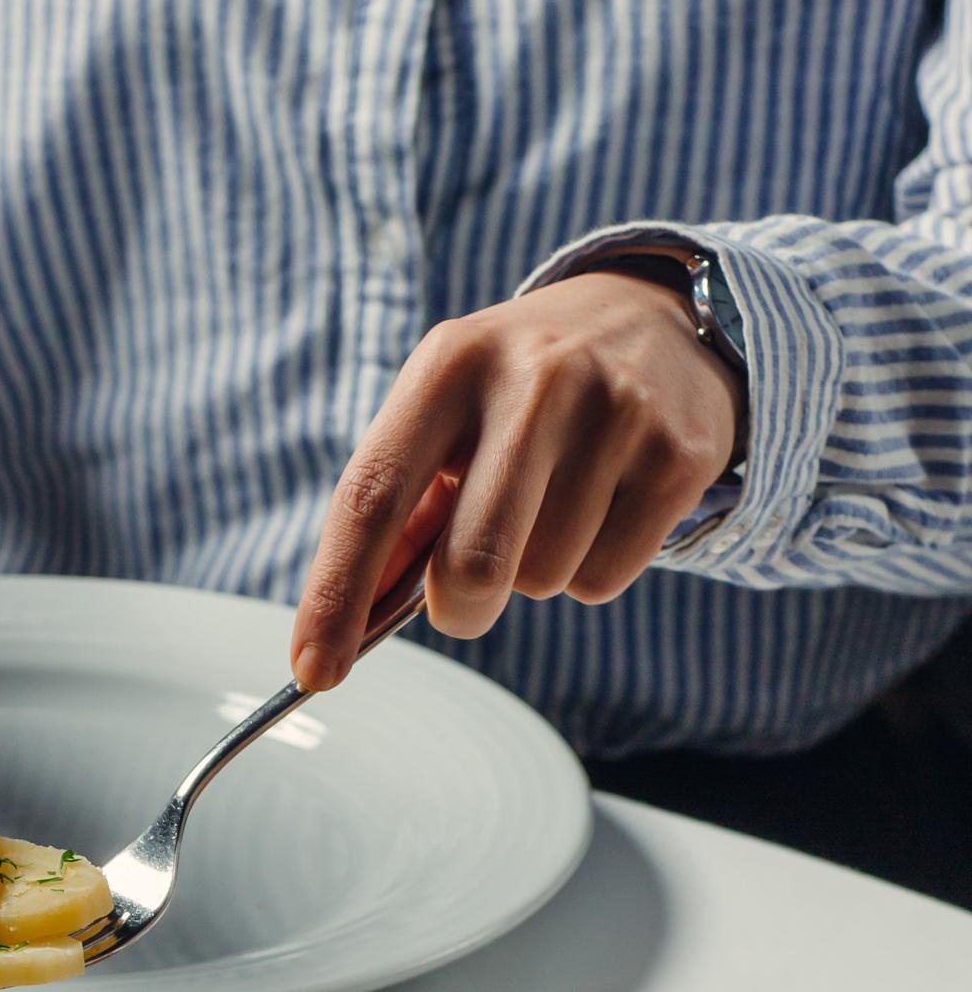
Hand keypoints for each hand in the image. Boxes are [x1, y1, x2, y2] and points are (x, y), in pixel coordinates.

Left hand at [291, 271, 745, 688]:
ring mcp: (616, 410)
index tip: (313, 671)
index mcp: (448, 365)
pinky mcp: (678, 454)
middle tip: (466, 593)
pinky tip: (602, 507)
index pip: (373, 497)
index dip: (336, 593)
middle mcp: (534, 376)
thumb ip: (395, 519)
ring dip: (533, 576)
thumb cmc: (516, 398)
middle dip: (459, 608)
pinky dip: (589, 572)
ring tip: (553, 506)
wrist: (654, 321)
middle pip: (471, 565)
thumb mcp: (443, 422)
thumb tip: (339, 632)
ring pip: (541, 581)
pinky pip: (602, 581)